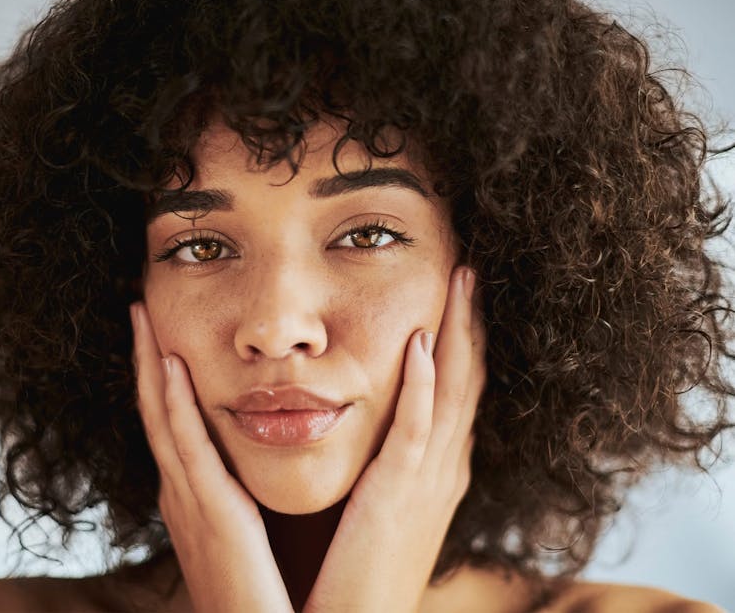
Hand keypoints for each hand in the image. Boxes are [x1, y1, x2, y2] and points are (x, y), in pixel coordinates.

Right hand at [130, 303, 293, 612]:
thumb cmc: (261, 594)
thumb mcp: (243, 535)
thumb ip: (238, 498)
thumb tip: (245, 466)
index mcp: (193, 495)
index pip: (170, 420)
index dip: (159, 373)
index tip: (160, 328)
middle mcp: (181, 493)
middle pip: (155, 409)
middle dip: (144, 357)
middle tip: (139, 305)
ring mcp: (189, 502)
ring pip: (162, 417)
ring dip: (149, 365)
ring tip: (141, 316)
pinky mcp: (210, 514)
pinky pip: (187, 448)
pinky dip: (174, 404)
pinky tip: (170, 365)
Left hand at [303, 265, 485, 612]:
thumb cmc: (359, 563)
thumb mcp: (383, 501)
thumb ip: (388, 458)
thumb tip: (381, 417)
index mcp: (437, 466)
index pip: (459, 385)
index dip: (463, 335)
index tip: (458, 289)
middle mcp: (444, 466)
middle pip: (467, 377)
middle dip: (471, 320)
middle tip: (471, 267)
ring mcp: (427, 480)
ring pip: (454, 391)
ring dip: (458, 334)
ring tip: (462, 281)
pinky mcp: (399, 496)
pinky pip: (417, 431)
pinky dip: (425, 386)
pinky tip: (423, 344)